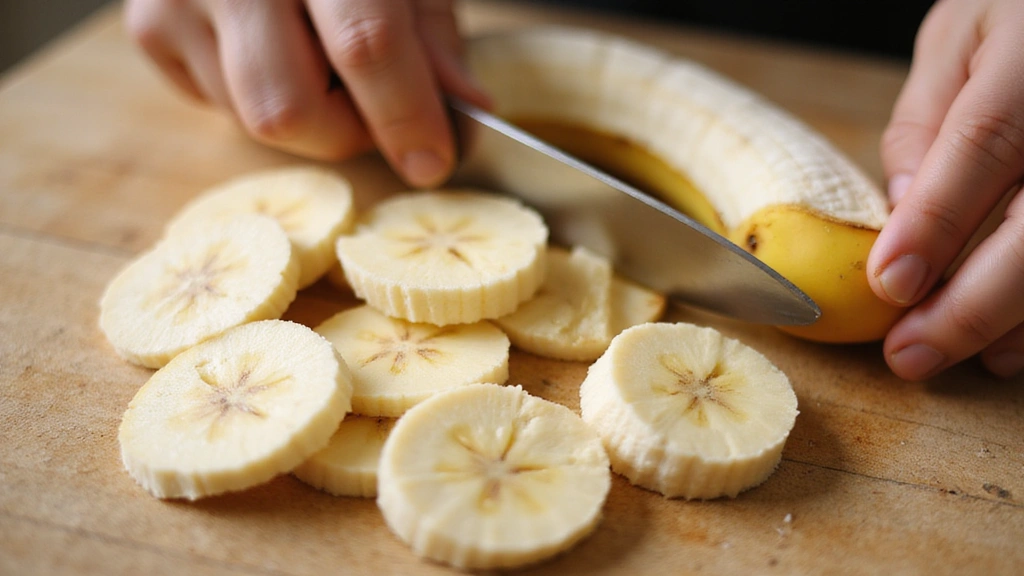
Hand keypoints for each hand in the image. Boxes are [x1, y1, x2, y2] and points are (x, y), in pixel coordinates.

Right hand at [124, 0, 490, 187]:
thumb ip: (433, 37)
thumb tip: (464, 111)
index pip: (365, 44)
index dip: (405, 114)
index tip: (434, 161)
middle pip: (288, 108)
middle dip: (346, 133)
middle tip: (376, 109)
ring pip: (254, 118)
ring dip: (309, 117)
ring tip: (320, 58)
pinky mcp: (150, 28)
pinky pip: (218, 105)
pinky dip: (262, 97)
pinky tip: (274, 47)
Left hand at [871, 0, 1023, 379]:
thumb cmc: (1023, 12)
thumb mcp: (962, 36)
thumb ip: (928, 120)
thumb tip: (901, 212)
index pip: (986, 143)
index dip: (936, 222)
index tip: (890, 285)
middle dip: (973, 306)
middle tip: (908, 355)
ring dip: (1016, 323)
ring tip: (956, 358)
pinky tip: (1010, 345)